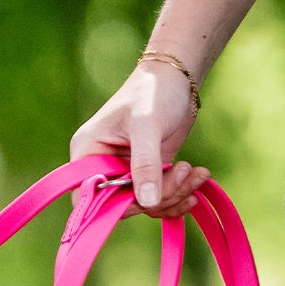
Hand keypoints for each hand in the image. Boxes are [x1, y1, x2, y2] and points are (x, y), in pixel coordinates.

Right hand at [69, 59, 208, 218]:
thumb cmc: (153, 92)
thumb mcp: (148, 126)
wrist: (176, 79)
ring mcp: (125, 172)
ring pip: (145, 204)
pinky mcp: (146, 175)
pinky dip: (179, 193)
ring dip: (174, 194)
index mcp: (88, 153)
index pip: (89, 198)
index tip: (148, 199)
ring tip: (196, 172)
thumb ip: (146, 164)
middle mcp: (102, 167)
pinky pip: (158, 199)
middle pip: (122, 205)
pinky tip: (197, 179)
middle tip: (184, 171)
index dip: (115, 206)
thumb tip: (147, 203)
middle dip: (158, 197)